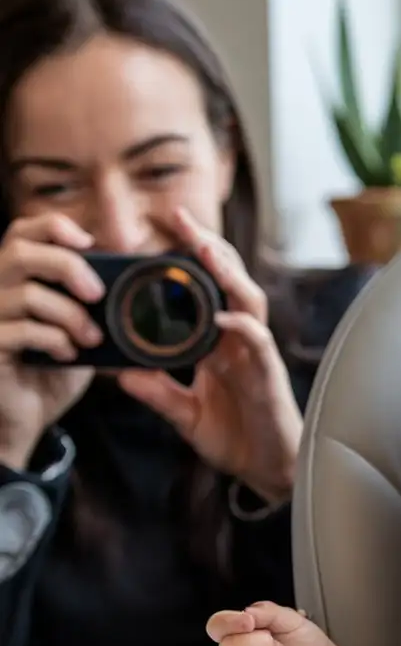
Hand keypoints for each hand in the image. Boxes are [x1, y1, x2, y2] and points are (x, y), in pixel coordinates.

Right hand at [0, 214, 105, 468]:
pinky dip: (53, 339)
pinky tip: (67, 354)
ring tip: (91, 338)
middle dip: (67, 266)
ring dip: (70, 314)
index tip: (88, 243)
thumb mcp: (79, 331)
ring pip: (26, 293)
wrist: (25, 418)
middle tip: (97, 295)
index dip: (54, 227)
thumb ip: (94, 307)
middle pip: (19, 250)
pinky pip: (20, 330)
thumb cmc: (52, 370)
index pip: (23, 231)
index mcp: (15, 278)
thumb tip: (140, 287)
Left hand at [118, 208, 301, 504]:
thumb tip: (121, 374)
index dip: (186, 263)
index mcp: (220, 346)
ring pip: (248, 301)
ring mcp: (256, 356)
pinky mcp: (268, 376)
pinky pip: (258, 343)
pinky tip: (222, 315)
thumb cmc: (236, 440)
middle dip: (207, 248)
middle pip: (229, 282)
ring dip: (228, 273)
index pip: (205, 292)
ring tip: (204, 248)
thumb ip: (157, 393)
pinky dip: (241, 326)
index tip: (157, 234)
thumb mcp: (184, 415)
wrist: (267, 471)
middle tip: (179, 218)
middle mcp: (240, 342)